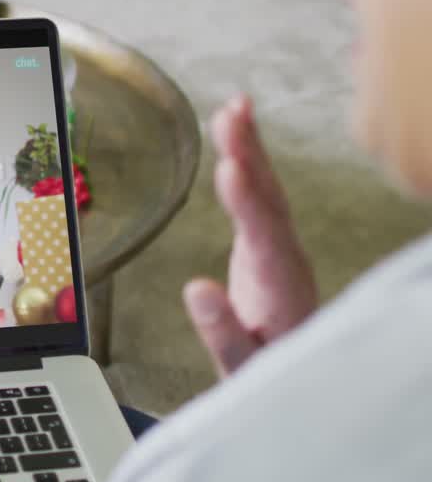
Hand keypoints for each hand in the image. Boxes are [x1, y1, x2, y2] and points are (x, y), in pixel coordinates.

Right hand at [183, 95, 316, 377]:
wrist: (281, 372)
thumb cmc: (258, 370)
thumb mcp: (237, 365)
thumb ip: (221, 330)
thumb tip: (196, 289)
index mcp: (279, 289)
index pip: (264, 238)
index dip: (247, 203)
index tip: (230, 168)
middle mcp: (285, 260)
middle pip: (269, 200)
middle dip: (250, 157)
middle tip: (231, 116)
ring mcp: (280, 248)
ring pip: (267, 191)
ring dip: (250, 149)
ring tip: (233, 109)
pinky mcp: (268, 241)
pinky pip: (260, 195)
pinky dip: (250, 162)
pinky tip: (238, 135)